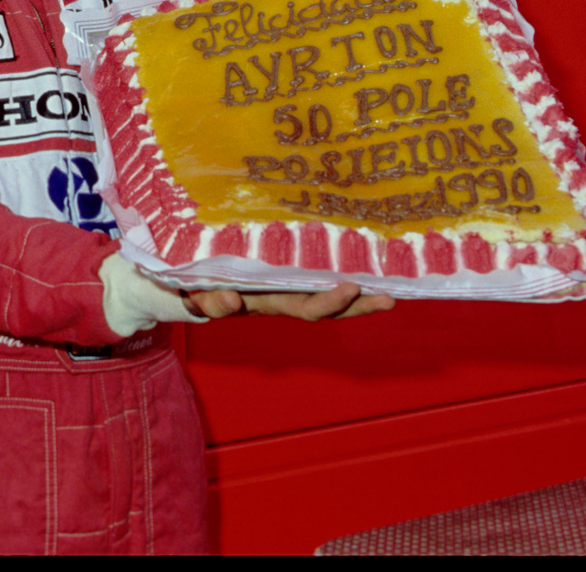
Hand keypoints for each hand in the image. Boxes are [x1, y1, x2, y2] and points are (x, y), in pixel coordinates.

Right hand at [183, 281, 395, 321]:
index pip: (307, 308)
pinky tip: (368, 276)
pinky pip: (322, 284)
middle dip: (358, 307)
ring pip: (329, 298)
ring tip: (386, 292)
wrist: (197, 290)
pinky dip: (347, 284)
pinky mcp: (290, 279)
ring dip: (358, 298)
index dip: (331, 302)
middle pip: (329, 309)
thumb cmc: (203, 291)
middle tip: (389, 299)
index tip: (351, 288)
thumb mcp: (205, 298)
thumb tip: (232, 301)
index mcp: (271, 303)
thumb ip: (214, 302)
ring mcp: (290, 290)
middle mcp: (287, 299)